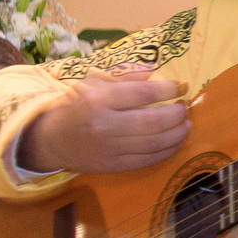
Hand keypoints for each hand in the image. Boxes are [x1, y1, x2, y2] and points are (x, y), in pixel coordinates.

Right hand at [17, 65, 188, 174]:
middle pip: (153, 121)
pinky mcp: (113, 166)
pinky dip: (167, 151)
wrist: (51, 140)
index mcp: (99, 100)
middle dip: (176, 114)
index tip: (180, 87)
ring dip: (177, 134)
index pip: (142, 94)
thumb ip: (123, 76)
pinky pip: (148, 160)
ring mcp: (109, 149)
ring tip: (186, 124)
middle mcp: (105, 125)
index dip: (168, 90)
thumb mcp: (93, 83)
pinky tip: (175, 141)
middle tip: (185, 108)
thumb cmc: (75, 106)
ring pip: (154, 143)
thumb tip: (153, 71)